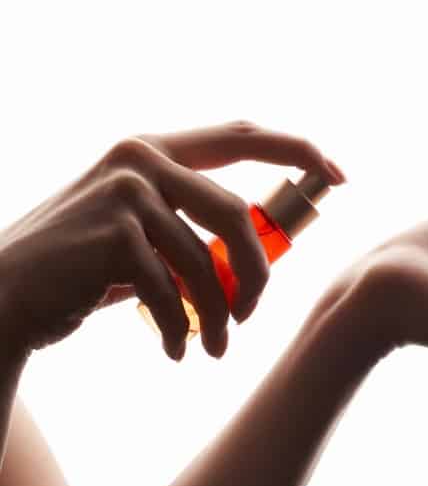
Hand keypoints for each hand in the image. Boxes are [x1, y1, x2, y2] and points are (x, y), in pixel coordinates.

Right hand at [0, 121, 344, 359]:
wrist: (7, 294)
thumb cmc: (84, 265)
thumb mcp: (142, 231)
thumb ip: (191, 225)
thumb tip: (262, 249)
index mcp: (155, 150)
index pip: (242, 136)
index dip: (297, 149)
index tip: (338, 174)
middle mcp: (141, 160)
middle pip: (236, 215)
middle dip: (257, 273)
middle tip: (255, 314)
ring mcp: (125, 193)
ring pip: (206, 262)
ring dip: (220, 315)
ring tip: (216, 347)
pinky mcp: (111, 236)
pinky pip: (173, 293)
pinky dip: (181, 329)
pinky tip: (177, 349)